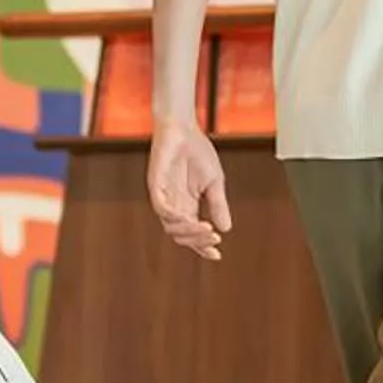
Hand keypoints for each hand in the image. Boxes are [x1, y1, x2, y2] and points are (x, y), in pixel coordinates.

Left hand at [147, 120, 230, 261]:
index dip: (202, 246)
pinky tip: (189, 218)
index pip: (192, 234)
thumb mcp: (214, 182)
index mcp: (187, 206)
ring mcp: (163, 196)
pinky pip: (161, 208)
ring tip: (206, 228)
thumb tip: (226, 229)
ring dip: (188, 232)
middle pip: (180, 235)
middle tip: (214, 238)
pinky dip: (174, 217)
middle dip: (198, 240)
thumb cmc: (197, 151)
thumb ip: (218, 205)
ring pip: (170, 226)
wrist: (183, 128)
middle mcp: (174, 205)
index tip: (216, 255)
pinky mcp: (155, 185)